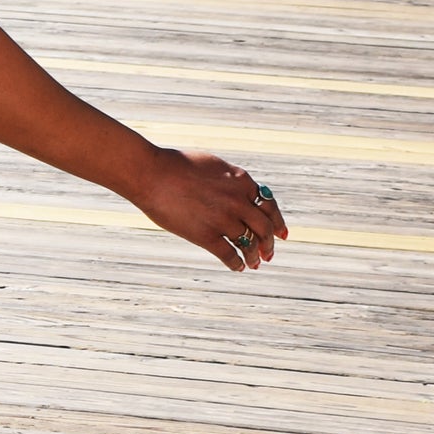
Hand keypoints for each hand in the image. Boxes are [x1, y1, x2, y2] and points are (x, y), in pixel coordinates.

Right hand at [131, 148, 288, 272]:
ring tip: (254, 264)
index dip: (278, 223)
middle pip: (264, 228)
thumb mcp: (212, 166)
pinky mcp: (206, 235)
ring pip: (249, 244)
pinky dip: (236, 263)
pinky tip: (237, 267)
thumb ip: (229, 181)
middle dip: (269, 244)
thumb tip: (239, 192)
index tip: (282, 234)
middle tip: (269, 254)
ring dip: (254, 257)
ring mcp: (223, 219)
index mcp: (242, 181)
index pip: (269, 206)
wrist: (151, 173)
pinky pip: (229, 254)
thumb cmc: (175, 165)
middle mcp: (238, 201)